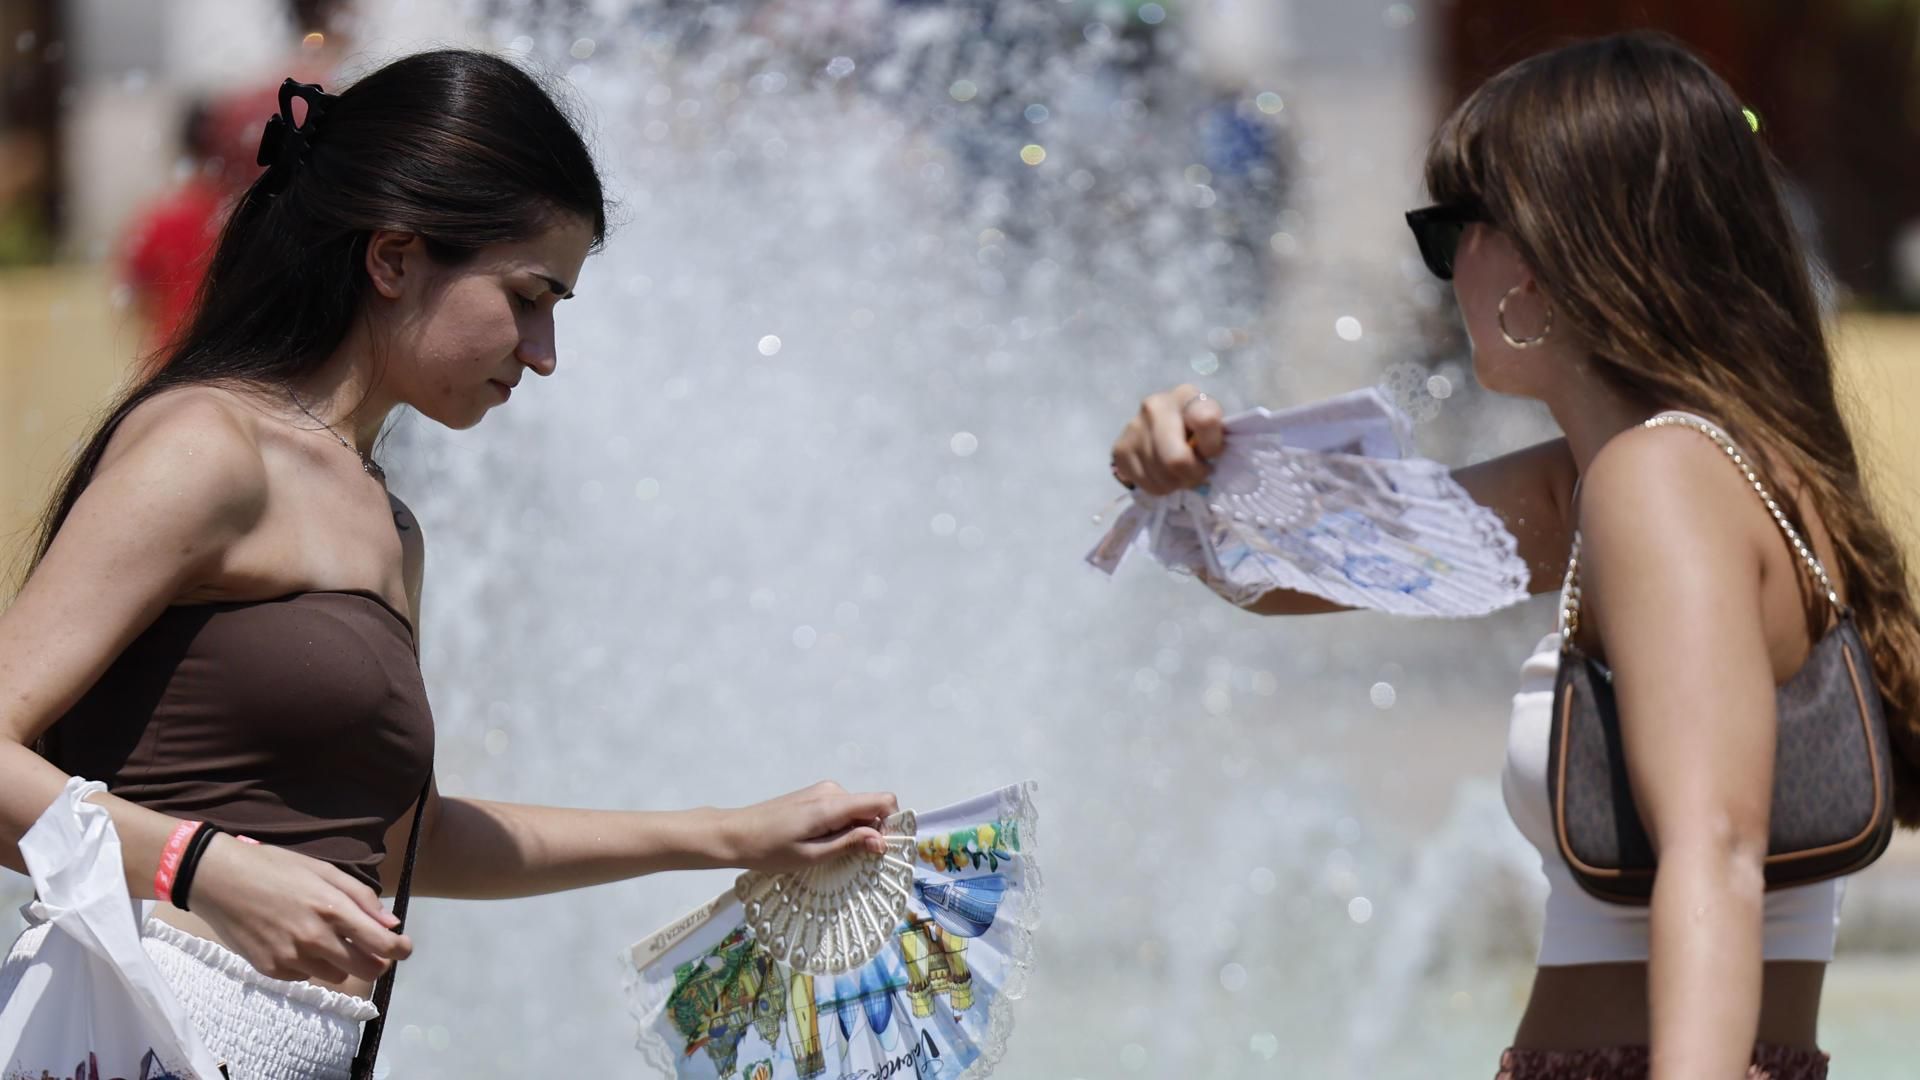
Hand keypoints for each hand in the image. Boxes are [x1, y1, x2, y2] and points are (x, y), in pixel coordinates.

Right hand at [188, 835, 413, 984]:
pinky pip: (304, 976)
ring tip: (325, 938)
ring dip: (340, 962)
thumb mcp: (322, 870)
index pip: (382, 945)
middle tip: (371, 949)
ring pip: (336, 975)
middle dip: (376, 962)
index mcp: (332, 909)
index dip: (400, 950)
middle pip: (366, 970)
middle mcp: (314, 938)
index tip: (404, 948)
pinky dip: (308, 964)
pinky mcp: (270, 969)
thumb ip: (360, 897)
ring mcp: (290, 957)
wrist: (217, 879)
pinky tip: (294, 941)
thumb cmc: (274, 867)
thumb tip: (391, 923)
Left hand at [717, 781, 899, 873]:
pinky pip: (841, 810)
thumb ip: (849, 845)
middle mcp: (832, 791)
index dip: (892, 824)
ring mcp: (822, 791)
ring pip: (856, 811)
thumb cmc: (770, 850)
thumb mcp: (812, 855)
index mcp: (833, 804)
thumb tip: (882, 841)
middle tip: (853, 862)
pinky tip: (820, 845)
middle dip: (870, 833)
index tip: (883, 851)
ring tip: (831, 856)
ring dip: (853, 832)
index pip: (883, 801)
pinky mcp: (813, 797)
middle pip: (870, 808)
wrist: (734, 834)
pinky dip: (840, 828)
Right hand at [1110, 384, 1224, 494]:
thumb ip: (1215, 438)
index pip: (1205, 421)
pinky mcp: (1120, 449)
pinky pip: (1146, 484)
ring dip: (1176, 483)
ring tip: (1178, 473)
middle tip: (1196, 473)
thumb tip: (1204, 466)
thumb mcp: (1213, 425)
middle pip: (1176, 459)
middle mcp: (1154, 408)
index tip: (1211, 453)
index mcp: (1185, 396)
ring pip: (1162, 478)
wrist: (1159, 424)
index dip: (1212, 447)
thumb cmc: (1194, 427)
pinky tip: (1162, 474)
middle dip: (1192, 475)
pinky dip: (1160, 487)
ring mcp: (1133, 428)